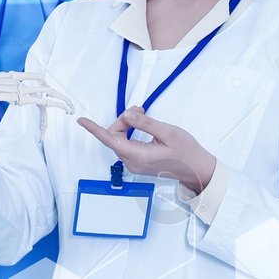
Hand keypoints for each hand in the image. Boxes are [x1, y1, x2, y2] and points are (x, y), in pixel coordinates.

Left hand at [77, 106, 216, 193]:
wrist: (197, 169)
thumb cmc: (186, 152)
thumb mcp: (167, 132)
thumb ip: (145, 123)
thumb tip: (128, 114)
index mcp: (138, 156)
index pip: (110, 140)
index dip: (94, 129)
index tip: (82, 121)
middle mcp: (133, 162)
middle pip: (115, 137)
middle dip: (123, 121)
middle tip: (139, 109)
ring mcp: (135, 165)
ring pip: (120, 141)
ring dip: (127, 126)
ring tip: (143, 114)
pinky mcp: (139, 163)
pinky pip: (127, 146)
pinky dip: (131, 133)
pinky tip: (141, 126)